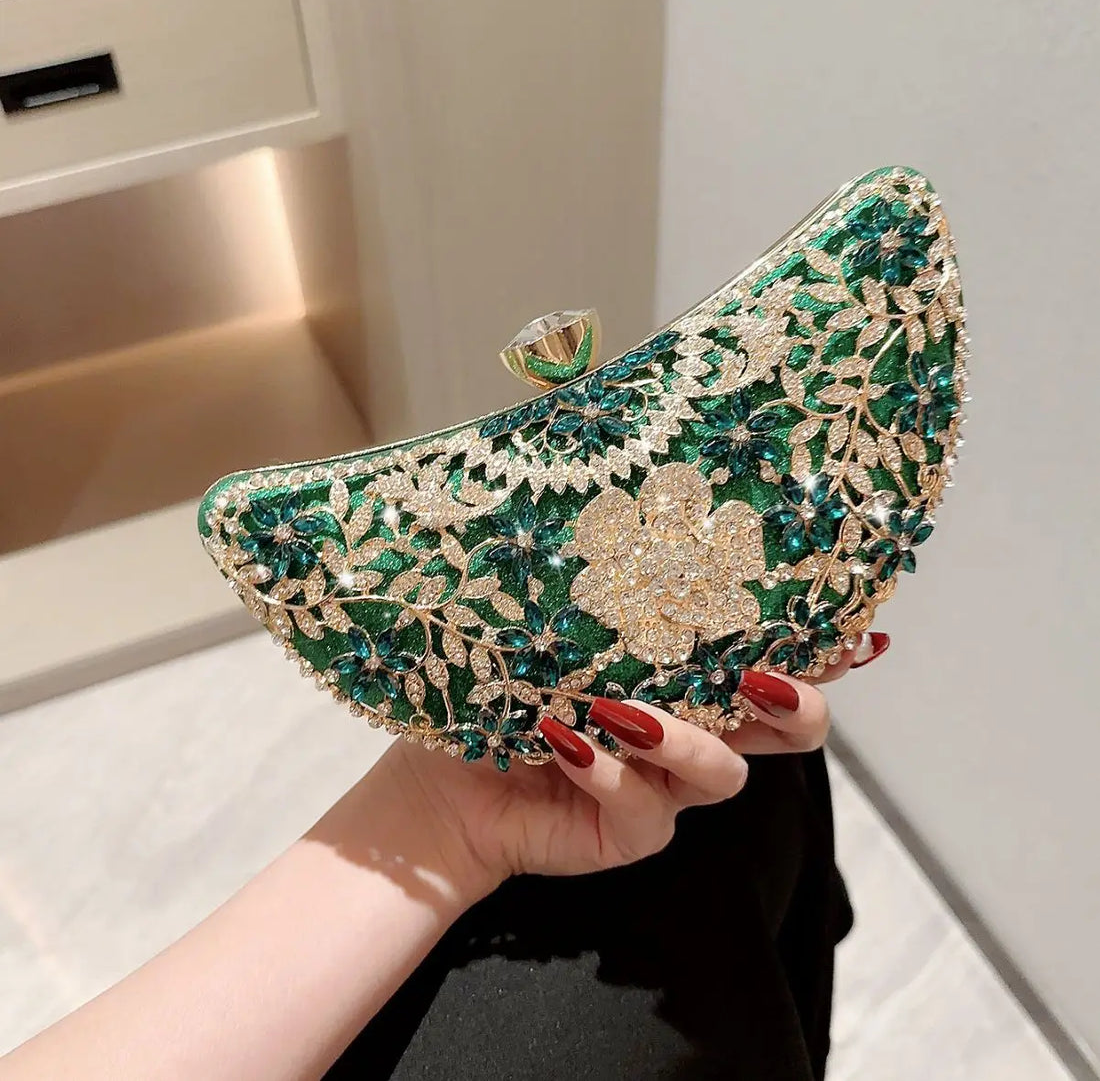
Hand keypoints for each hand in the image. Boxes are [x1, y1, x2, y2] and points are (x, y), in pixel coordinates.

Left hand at [371, 631, 888, 903]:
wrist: (444, 772)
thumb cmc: (502, 682)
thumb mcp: (556, 624)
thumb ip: (604, 588)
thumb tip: (639, 504)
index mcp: (690, 675)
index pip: (773, 655)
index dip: (821, 644)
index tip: (850, 621)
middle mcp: (694, 731)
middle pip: (789, 729)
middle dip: (796, 704)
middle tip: (766, 677)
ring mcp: (665, 788)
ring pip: (723, 774)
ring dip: (685, 737)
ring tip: (627, 710)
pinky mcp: (627, 833)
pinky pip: (643, 811)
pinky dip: (608, 772)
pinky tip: (565, 741)